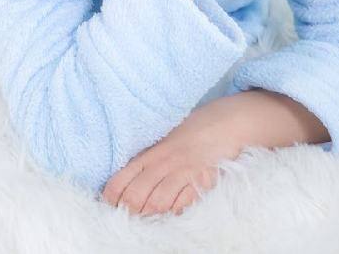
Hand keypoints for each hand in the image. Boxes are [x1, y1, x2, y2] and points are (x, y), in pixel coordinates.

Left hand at [101, 98, 240, 216]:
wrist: (226, 122)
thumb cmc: (192, 132)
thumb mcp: (163, 142)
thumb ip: (146, 160)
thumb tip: (126, 182)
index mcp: (149, 154)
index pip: (120, 180)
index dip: (112, 198)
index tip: (112, 205)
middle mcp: (163, 163)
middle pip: (135, 197)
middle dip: (131, 211)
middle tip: (133, 215)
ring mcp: (183, 172)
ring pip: (156, 203)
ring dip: (152, 213)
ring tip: (152, 215)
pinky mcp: (202, 180)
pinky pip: (182, 204)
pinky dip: (175, 211)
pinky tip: (174, 208)